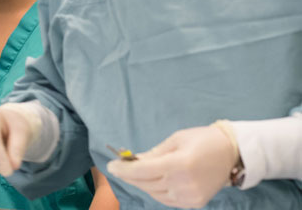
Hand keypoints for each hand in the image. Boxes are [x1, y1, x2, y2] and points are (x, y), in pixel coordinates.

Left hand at [107, 125, 237, 207]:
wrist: (232, 153)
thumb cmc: (202, 140)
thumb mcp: (175, 140)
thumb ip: (153, 153)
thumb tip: (133, 160)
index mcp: (178, 165)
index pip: (142, 171)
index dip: (123, 170)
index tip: (110, 166)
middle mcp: (183, 184)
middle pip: (145, 183)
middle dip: (129, 176)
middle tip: (118, 168)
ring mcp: (189, 197)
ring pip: (154, 194)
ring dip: (141, 184)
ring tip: (133, 174)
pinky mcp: (194, 203)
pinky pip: (166, 200)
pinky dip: (155, 191)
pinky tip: (150, 182)